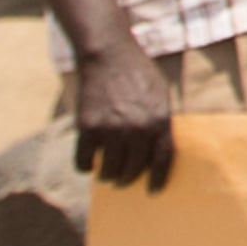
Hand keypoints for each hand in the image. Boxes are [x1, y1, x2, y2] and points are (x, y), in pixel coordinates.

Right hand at [69, 37, 174, 189]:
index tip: (152, 191)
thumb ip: (160, 121)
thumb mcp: (160, 93)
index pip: (162, 160)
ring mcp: (112, 129)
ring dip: (107, 176)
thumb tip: (155, 152)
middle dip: (127, 179)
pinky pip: (84, 161)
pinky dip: (85, 166)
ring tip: (106, 174)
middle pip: (133, 169)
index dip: (158, 179)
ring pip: (109, 170)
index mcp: (160, 120)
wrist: (108, 54)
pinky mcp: (88, 128)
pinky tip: (88, 163)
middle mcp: (138, 128)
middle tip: (122, 181)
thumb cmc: (136, 73)